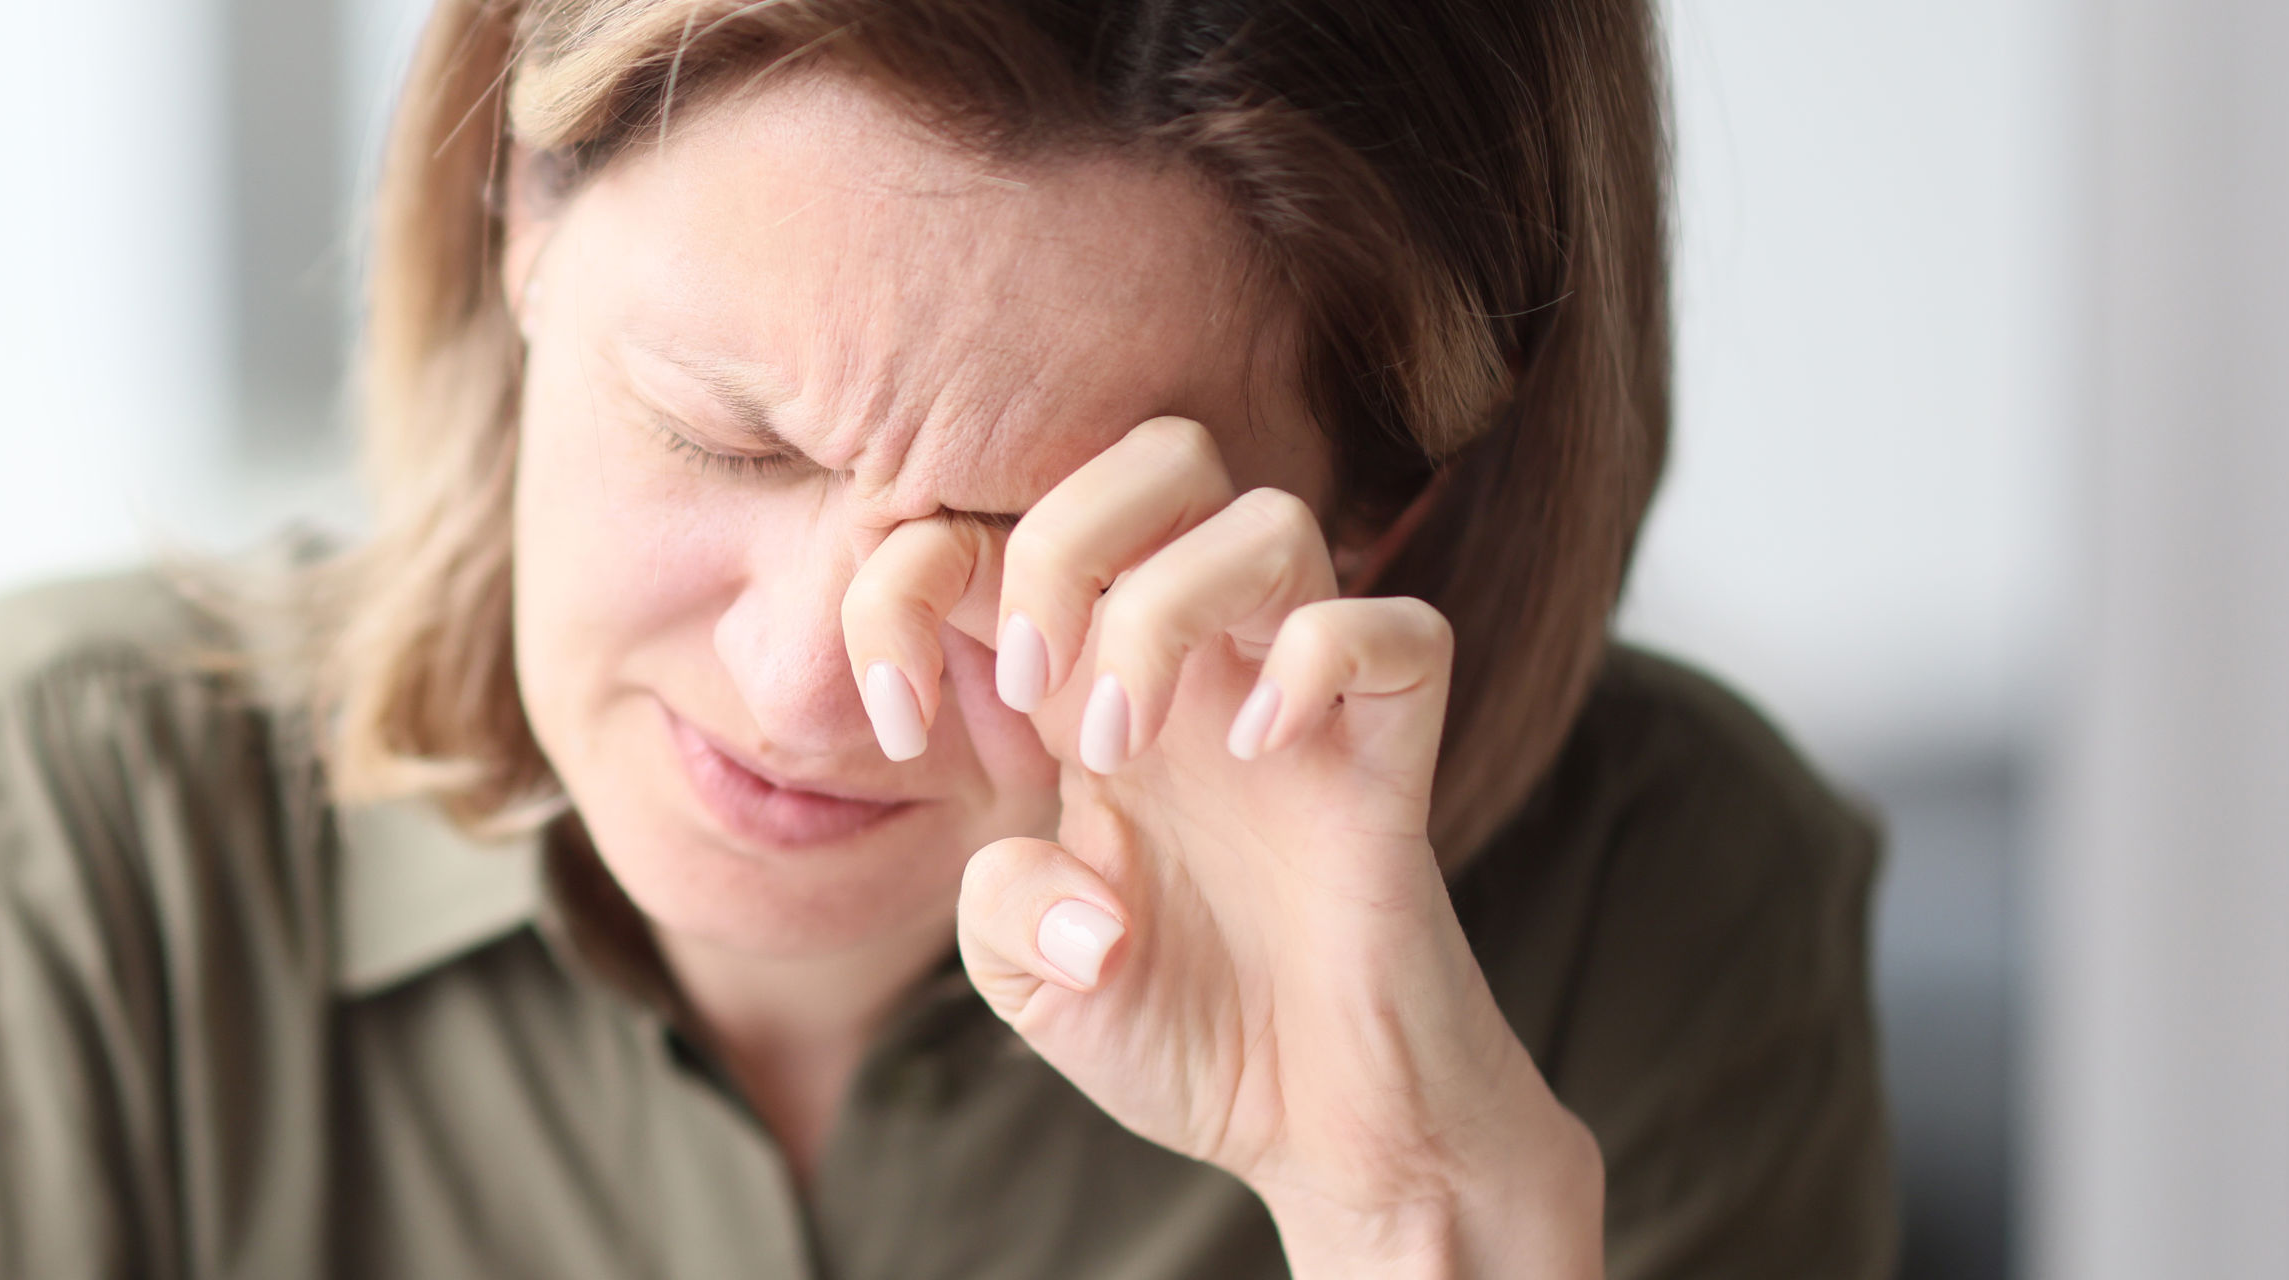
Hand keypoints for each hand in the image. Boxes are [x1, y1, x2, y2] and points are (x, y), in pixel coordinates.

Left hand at [843, 417, 1603, 1277]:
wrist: (1321, 1123)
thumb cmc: (1183, 1028)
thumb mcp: (1031, 980)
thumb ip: (998, 908)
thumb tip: (1076, 883)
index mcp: (1090, 679)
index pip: (1000, 525)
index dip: (905, 583)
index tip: (891, 725)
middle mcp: (1199, 660)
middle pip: (1158, 453)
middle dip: (1062, 541)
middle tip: (1030, 690)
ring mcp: (1302, 696)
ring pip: (1270, 516)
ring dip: (1162, 612)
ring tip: (1120, 747)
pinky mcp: (1393, 755)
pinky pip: (1398, 631)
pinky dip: (1316, 666)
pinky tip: (1261, 757)